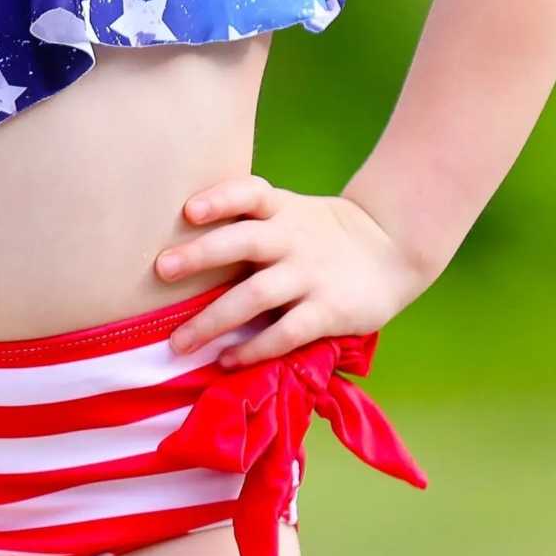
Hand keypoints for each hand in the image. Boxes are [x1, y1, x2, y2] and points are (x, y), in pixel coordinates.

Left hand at [153, 175, 429, 366]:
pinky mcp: (328, 310)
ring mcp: (310, 275)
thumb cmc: (324, 234)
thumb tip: (185, 248)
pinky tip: (227, 361)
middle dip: (199, 256)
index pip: (249, 194)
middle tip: (162, 269)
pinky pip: (285, 333)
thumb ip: (254, 224)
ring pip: (254, 296)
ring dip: (213, 320)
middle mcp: (292, 239)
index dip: (219, 199)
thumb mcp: (293, 213)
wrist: (393, 247)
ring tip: (179, 342)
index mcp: (282, 210)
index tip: (189, 211)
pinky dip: (254, 349)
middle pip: (241, 242)